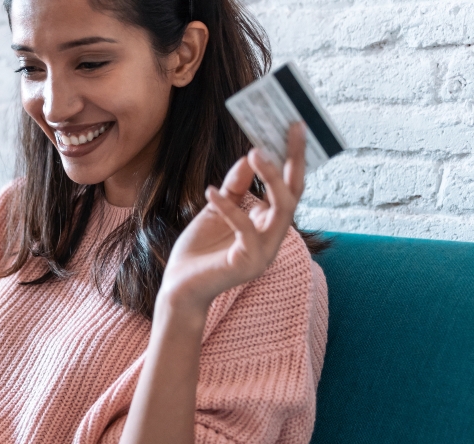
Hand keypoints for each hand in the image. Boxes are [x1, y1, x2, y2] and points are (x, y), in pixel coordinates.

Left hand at [158, 123, 307, 313]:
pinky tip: (210, 191)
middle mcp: (273, 237)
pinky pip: (245, 228)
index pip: (290, 187)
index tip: (293, 126)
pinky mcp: (247, 263)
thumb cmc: (199, 250)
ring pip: (281, 209)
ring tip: (255, 152)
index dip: (294, 158)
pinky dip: (228, 207)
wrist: (179, 287)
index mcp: (269, 224)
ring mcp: (264, 252)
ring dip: (270, 177)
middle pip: (293, 193)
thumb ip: (235, 186)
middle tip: (290, 128)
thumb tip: (249, 155)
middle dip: (294, 159)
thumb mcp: (216, 208)